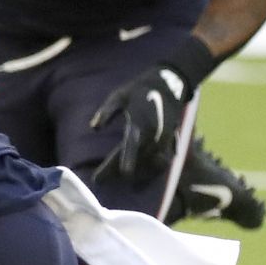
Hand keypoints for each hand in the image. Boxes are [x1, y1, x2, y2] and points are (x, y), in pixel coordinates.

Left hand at [91, 59, 200, 187]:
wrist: (169, 85)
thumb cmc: (139, 91)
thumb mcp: (119, 96)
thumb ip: (106, 112)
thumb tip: (93, 128)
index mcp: (139, 124)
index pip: (126, 149)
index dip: (113, 165)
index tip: (99, 179)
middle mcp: (154, 135)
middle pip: (135, 161)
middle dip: (116, 172)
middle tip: (100, 179)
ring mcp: (164, 140)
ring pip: (150, 165)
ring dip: (136, 174)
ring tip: (117, 179)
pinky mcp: (171, 142)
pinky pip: (162, 161)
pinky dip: (151, 169)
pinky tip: (139, 175)